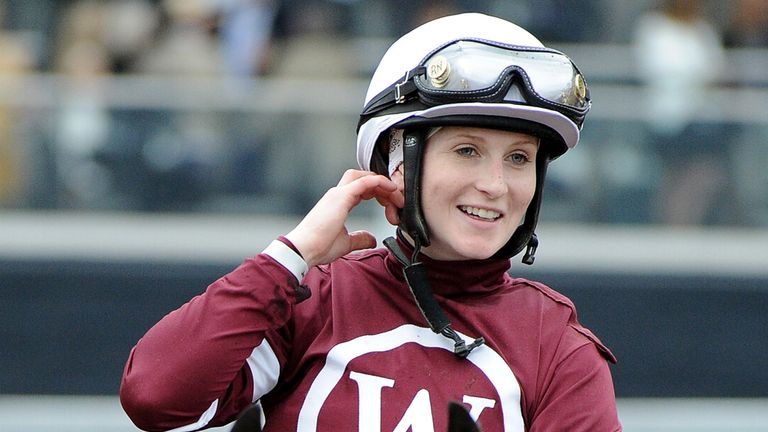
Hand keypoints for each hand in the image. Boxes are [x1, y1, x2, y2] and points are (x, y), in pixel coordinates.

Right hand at [284, 170, 403, 267]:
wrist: (304, 249)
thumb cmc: (319, 247)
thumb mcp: (346, 243)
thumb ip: (360, 238)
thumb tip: (371, 239)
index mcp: (338, 203)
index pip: (362, 188)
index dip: (378, 192)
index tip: (390, 205)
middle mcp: (338, 194)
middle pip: (364, 178)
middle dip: (383, 187)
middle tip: (397, 201)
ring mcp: (338, 194)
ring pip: (364, 176)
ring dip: (383, 183)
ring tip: (396, 195)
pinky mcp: (341, 197)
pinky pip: (365, 181)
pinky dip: (380, 182)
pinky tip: (391, 189)